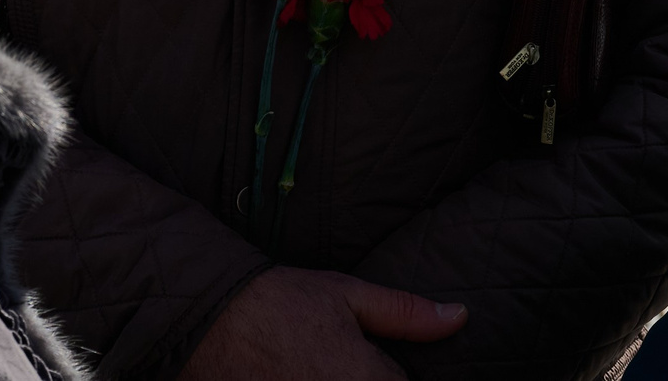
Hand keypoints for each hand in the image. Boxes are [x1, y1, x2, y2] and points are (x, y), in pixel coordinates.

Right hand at [179, 266, 465, 380]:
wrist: (207, 319)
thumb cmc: (281, 302)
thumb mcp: (347, 295)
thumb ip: (406, 314)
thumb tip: (460, 316)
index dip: (395, 378)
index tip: (379, 368)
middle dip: (370, 380)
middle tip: (339, 360)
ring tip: (317, 366)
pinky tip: (300, 374)